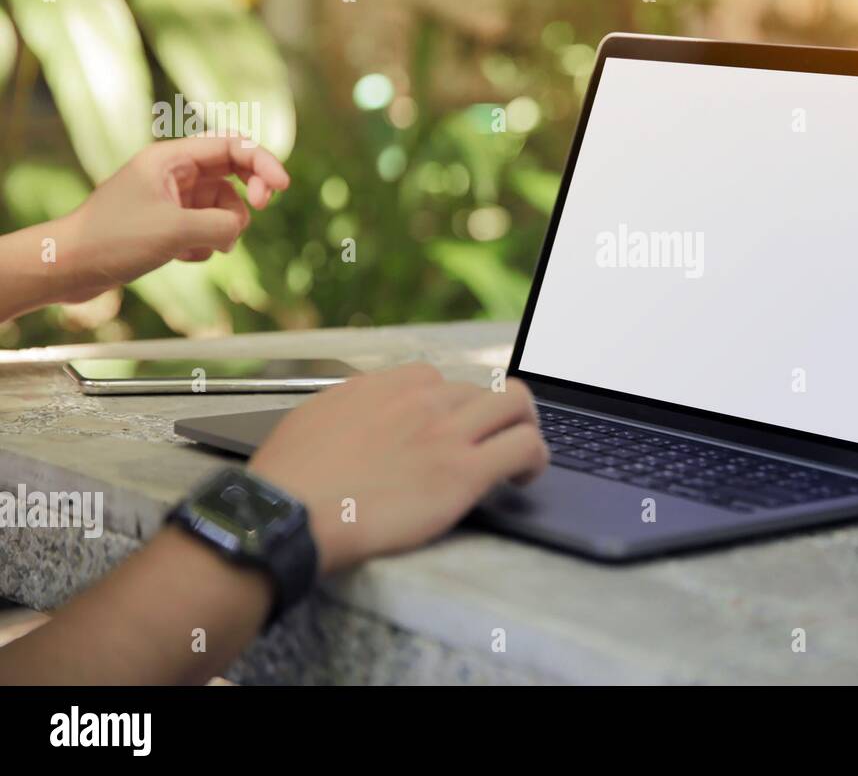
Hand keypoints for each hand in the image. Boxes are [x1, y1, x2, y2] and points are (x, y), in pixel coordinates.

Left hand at [51, 134, 289, 302]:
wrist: (69, 266)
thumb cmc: (113, 239)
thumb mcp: (176, 231)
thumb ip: (221, 225)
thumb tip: (237, 229)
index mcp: (171, 158)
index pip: (231, 146)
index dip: (263, 162)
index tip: (282, 187)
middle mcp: (173, 173)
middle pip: (232, 172)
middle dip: (250, 193)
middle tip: (262, 209)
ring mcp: (171, 200)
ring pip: (223, 206)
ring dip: (225, 228)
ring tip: (205, 247)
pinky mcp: (167, 225)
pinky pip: (206, 228)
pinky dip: (206, 244)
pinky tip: (185, 258)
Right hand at [248, 364, 548, 573]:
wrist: (286, 515)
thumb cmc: (290, 481)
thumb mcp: (315, 419)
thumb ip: (350, 409)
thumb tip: (362, 417)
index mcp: (386, 386)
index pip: (439, 378)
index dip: (452, 405)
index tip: (451, 428)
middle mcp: (421, 400)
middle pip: (483, 388)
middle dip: (495, 413)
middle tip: (495, 440)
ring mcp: (446, 432)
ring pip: (517, 403)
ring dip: (526, 425)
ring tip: (521, 454)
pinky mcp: (463, 471)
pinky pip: (525, 446)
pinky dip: (535, 458)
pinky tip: (524, 476)